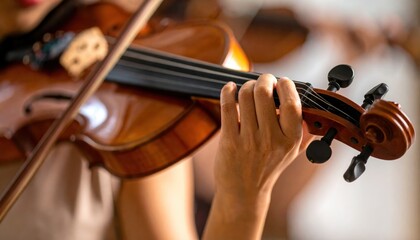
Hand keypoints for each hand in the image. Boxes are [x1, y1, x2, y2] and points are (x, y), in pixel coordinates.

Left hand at [214, 74, 303, 199]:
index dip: (286, 86)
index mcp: (291, 140)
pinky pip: (228, 107)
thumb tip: (306, 102)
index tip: (281, 81)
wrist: (244, 191)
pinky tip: (229, 89)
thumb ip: (302, 129)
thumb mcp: (292, 152)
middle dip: (263, 80)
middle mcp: (272, 140)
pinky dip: (228, 92)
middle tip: (262, 80)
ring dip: (245, 86)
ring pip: (245, 97)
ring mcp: (249, 141)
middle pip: (265, 93)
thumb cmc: (268, 167)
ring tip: (246, 88)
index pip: (291, 103)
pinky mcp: (230, 142)